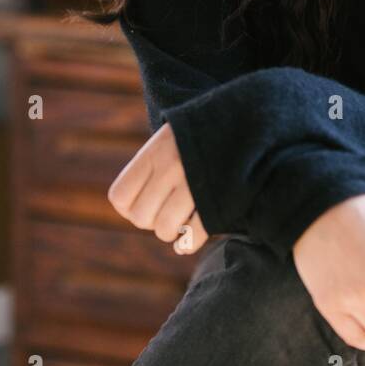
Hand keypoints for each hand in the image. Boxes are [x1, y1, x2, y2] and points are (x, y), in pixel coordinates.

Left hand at [107, 122, 209, 255]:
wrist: (244, 122)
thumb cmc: (201, 135)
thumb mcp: (170, 138)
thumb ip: (150, 167)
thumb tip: (131, 211)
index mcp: (155, 151)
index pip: (120, 197)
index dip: (129, 207)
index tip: (144, 201)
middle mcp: (171, 166)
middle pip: (141, 217)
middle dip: (152, 221)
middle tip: (166, 210)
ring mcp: (195, 184)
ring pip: (165, 229)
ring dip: (171, 231)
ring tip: (180, 220)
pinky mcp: (219, 199)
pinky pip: (193, 235)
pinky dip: (188, 243)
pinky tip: (187, 242)